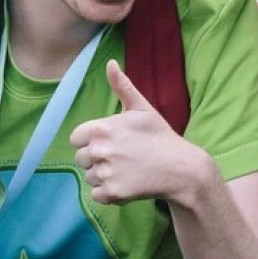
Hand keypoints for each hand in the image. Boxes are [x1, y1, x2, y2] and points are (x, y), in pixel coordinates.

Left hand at [70, 61, 212, 206]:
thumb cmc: (160, 135)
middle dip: (97, 158)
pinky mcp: (112, 193)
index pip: (76, 138)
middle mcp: (100, 150)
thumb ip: (122, 86)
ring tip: (127, 169)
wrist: (181, 168)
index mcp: (102, 128)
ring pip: (90, 177)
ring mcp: (106, 173)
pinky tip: (127, 183)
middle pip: (81, 158)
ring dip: (104, 176)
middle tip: (122, 156)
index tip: (111, 142)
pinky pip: (97, 195)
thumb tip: (111, 63)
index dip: (91, 140)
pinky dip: (109, 193)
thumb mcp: (142, 108)